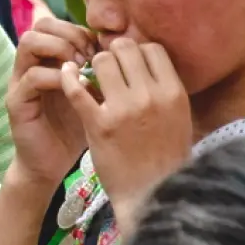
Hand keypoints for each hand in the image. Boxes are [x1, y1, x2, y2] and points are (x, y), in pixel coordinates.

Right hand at [4, 18, 95, 189]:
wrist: (52, 163)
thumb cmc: (76, 128)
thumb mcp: (92, 94)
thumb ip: (100, 71)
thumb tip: (125, 49)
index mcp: (47, 59)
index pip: (56, 23)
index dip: (79, 29)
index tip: (101, 49)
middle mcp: (30, 64)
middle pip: (40, 25)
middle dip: (69, 33)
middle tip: (90, 54)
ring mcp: (19, 81)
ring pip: (29, 42)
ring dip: (59, 49)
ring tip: (80, 67)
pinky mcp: (16, 102)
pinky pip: (31, 77)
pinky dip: (56, 78)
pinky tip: (76, 89)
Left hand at [59, 39, 191, 235]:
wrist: (150, 196)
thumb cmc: (165, 158)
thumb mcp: (178, 119)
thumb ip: (164, 89)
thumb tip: (145, 60)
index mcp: (174, 93)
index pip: (151, 48)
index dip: (135, 50)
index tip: (126, 62)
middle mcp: (151, 97)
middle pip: (124, 48)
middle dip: (111, 54)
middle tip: (104, 68)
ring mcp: (124, 110)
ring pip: (101, 61)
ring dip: (92, 66)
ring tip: (89, 77)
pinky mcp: (98, 124)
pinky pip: (77, 87)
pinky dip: (68, 78)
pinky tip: (66, 76)